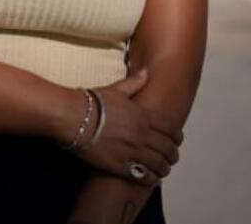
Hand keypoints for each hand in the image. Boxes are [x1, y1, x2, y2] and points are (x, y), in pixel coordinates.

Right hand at [73, 68, 182, 185]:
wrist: (73, 118)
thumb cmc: (92, 102)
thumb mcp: (116, 89)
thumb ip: (134, 83)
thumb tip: (146, 72)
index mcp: (143, 116)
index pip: (171, 129)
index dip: (177, 136)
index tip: (177, 140)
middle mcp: (142, 135)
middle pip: (168, 149)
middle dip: (172, 154)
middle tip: (171, 157)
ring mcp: (132, 151)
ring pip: (159, 164)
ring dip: (164, 168)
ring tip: (163, 170)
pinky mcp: (120, 166)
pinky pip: (143, 176)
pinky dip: (150, 179)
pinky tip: (150, 178)